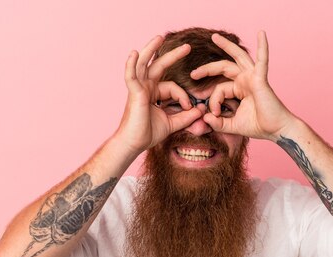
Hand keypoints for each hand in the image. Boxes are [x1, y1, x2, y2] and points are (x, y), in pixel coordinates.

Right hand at [117, 36, 203, 153]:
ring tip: (160, 37)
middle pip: (159, 66)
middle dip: (173, 56)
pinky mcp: (134, 92)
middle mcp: (146, 87)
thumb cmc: (148, 133)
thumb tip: (201, 110)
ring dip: (151, 49)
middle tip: (188, 47)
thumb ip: (186, 116)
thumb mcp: (173, 123)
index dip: (184, 96)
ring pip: (144, 64)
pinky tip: (134, 53)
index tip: (190, 108)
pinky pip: (131, 75)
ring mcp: (139, 88)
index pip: (173, 87)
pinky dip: (131, 64)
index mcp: (154, 93)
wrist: (135, 143)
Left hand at [190, 31, 296, 141]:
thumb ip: (218, 123)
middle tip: (193, 74)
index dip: (213, 101)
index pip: (219, 88)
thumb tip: (205, 118)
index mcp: (239, 89)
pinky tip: (262, 33)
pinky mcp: (261, 79)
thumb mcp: (232, 125)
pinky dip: (263, 47)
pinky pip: (262, 60)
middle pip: (223, 67)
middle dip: (207, 69)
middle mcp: (245, 80)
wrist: (277, 130)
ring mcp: (253, 77)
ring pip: (238, 57)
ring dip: (226, 45)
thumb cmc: (258, 126)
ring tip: (214, 37)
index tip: (213, 114)